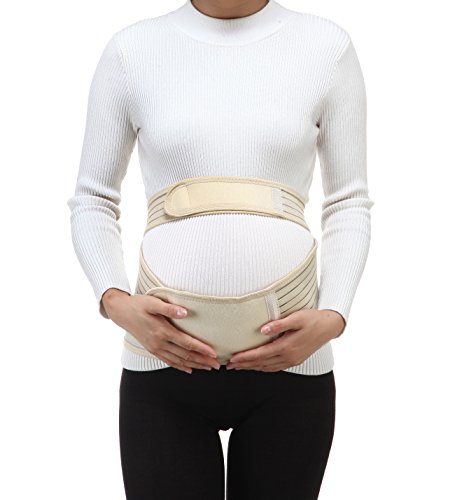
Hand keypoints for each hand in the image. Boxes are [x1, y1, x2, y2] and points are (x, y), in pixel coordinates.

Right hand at [102, 289, 219, 373]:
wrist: (121, 312)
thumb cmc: (138, 304)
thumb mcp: (153, 302)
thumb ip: (169, 308)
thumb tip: (185, 312)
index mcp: (162, 331)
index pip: (187, 343)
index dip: (201, 349)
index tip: (213, 353)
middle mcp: (159, 343)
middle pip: (185, 355)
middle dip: (202, 360)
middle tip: (217, 364)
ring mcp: (155, 348)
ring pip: (178, 360)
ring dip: (195, 365)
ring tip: (208, 368)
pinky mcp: (152, 349)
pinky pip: (168, 361)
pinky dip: (180, 366)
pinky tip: (189, 369)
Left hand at [226, 309, 344, 371]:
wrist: (329, 326)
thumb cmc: (313, 319)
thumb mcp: (296, 318)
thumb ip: (279, 324)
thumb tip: (263, 329)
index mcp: (287, 346)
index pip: (261, 354)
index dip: (245, 357)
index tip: (233, 358)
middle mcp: (289, 356)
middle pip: (261, 363)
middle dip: (244, 365)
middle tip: (229, 366)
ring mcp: (292, 360)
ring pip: (267, 367)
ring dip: (252, 367)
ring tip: (239, 367)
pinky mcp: (295, 360)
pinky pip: (275, 367)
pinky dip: (263, 368)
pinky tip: (257, 366)